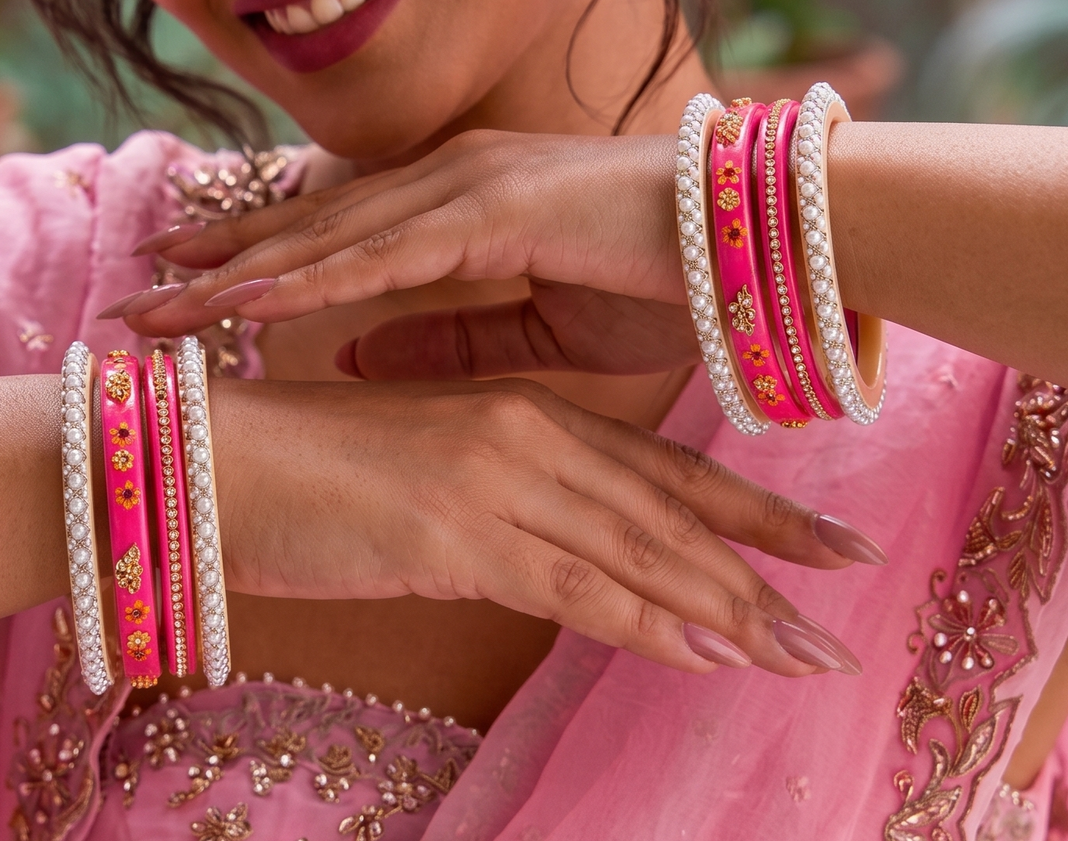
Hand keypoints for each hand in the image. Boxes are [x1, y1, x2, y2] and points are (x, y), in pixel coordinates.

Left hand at [121, 130, 694, 374]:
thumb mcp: (534, 332)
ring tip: (158, 302)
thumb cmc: (655, 279)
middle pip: (309, 228)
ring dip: (236, 272)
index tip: (188, 285)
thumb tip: (359, 355)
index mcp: (456, 200)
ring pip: (324, 238)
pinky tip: (242, 303)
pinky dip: (306, 281)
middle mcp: (446, 178)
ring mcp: (464, 187)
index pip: (336, 233)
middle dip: (218, 259)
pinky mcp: (490, 213)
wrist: (748, 243)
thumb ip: (448, 338)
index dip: (256, 258)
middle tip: (137, 288)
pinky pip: (378, 255)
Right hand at [210, 375, 870, 675]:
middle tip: (849, 597)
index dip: (744, 507)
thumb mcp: (425, 483)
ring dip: (728, 603)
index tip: (821, 540)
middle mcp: (522, 434)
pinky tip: (705, 653)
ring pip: (637, 545)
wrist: (217, 459)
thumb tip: (552, 557)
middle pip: (668, 504)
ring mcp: (492, 477)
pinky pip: (572, 582)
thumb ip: (497, 509)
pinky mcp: (454, 525)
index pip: (656, 468)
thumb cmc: (310, 472)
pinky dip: (646, 619)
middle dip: (766, 555)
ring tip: (804, 651)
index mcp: (519, 414)